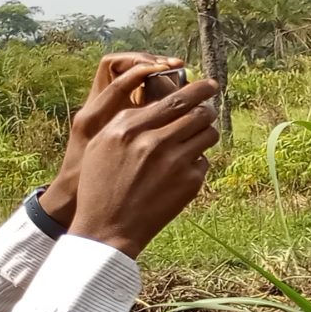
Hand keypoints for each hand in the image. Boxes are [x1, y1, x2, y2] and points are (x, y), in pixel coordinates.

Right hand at [64, 72, 221, 256]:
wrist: (108, 227)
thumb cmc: (101, 183)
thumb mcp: (101, 145)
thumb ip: (127, 120)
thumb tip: (159, 101)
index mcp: (128, 128)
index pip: (174, 99)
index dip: (197, 89)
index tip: (209, 84)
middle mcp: (153, 142)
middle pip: (198, 113)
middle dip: (208, 107)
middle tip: (210, 107)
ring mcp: (175, 162)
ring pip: (208, 134)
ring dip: (206, 132)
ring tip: (197, 136)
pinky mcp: (190, 182)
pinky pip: (204, 161)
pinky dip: (196, 162)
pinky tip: (181, 170)